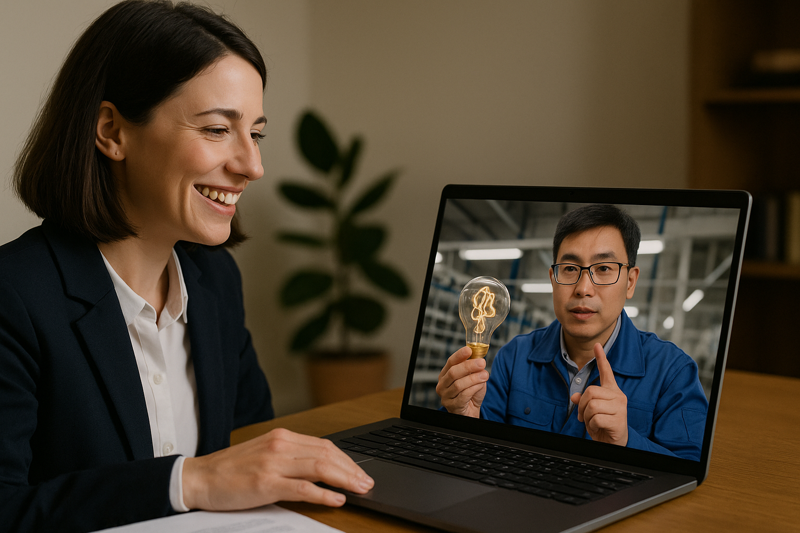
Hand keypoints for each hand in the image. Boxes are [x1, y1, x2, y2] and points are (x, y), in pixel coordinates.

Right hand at [181, 428, 373, 509]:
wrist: (199, 477)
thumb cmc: (231, 470)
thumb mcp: (265, 454)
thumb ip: (291, 457)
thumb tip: (321, 467)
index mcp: (282, 437)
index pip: (324, 445)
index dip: (347, 459)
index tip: (360, 471)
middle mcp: (280, 445)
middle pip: (327, 454)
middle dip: (352, 470)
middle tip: (367, 482)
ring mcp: (273, 463)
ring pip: (319, 468)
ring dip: (344, 480)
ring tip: (359, 490)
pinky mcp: (266, 483)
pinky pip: (302, 488)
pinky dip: (323, 494)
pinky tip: (336, 499)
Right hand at [435, 346, 487, 417]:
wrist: (470, 412)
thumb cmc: (471, 394)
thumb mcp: (473, 378)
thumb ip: (474, 369)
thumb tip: (480, 359)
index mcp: (445, 375)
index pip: (451, 362)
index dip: (459, 355)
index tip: (469, 350)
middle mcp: (442, 385)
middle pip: (453, 372)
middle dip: (468, 366)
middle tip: (482, 363)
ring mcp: (446, 396)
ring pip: (459, 384)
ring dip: (474, 378)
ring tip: (485, 375)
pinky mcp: (452, 406)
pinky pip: (463, 395)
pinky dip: (473, 389)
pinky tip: (480, 385)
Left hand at [570, 343, 627, 445]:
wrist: (614, 443)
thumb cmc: (603, 425)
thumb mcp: (591, 412)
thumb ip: (584, 401)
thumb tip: (574, 397)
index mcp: (612, 392)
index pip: (606, 372)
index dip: (601, 358)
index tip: (597, 345)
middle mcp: (618, 396)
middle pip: (590, 392)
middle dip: (582, 406)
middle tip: (585, 417)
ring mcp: (620, 408)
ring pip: (591, 405)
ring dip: (587, 417)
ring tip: (594, 423)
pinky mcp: (619, 420)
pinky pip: (596, 418)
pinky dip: (592, 425)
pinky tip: (600, 428)